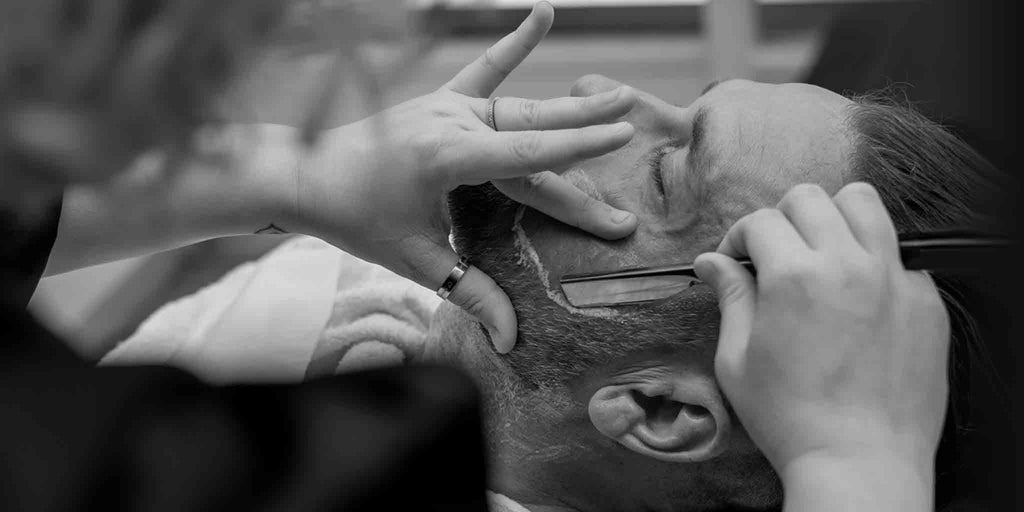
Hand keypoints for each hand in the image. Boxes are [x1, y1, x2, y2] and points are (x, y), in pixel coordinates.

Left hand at [292, 2, 637, 352]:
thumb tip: (511, 340)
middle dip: (585, 139)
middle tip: (634, 130)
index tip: (623, 137)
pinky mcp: (440, 101)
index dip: (578, 149)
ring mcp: (446, 106)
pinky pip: (483, 70)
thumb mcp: (415, 259)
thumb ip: (470, 293)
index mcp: (447, 158)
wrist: (303, 175)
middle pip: (532, 136)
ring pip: (518, 110)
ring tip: (616, 95)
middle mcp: (451, 122)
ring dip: (566, 106)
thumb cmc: (355, 219)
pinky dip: (514, 44)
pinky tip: (543, 13)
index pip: (528, 155)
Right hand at [693, 183, 948, 507]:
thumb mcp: (738, 360)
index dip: (738, 238)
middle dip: (782, 218)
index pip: (761, 221)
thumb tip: (711, 262)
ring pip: (865, 204)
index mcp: (794, 276)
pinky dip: (874, 259)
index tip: (735, 262)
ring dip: (833, 217)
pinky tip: (858, 295)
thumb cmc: (791, 418)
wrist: (858, 461)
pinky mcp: (926, 301)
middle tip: (775, 254)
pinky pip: (899, 254)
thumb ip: (730, 298)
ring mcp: (894, 279)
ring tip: (821, 251)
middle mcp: (848, 265)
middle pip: (811, 199)